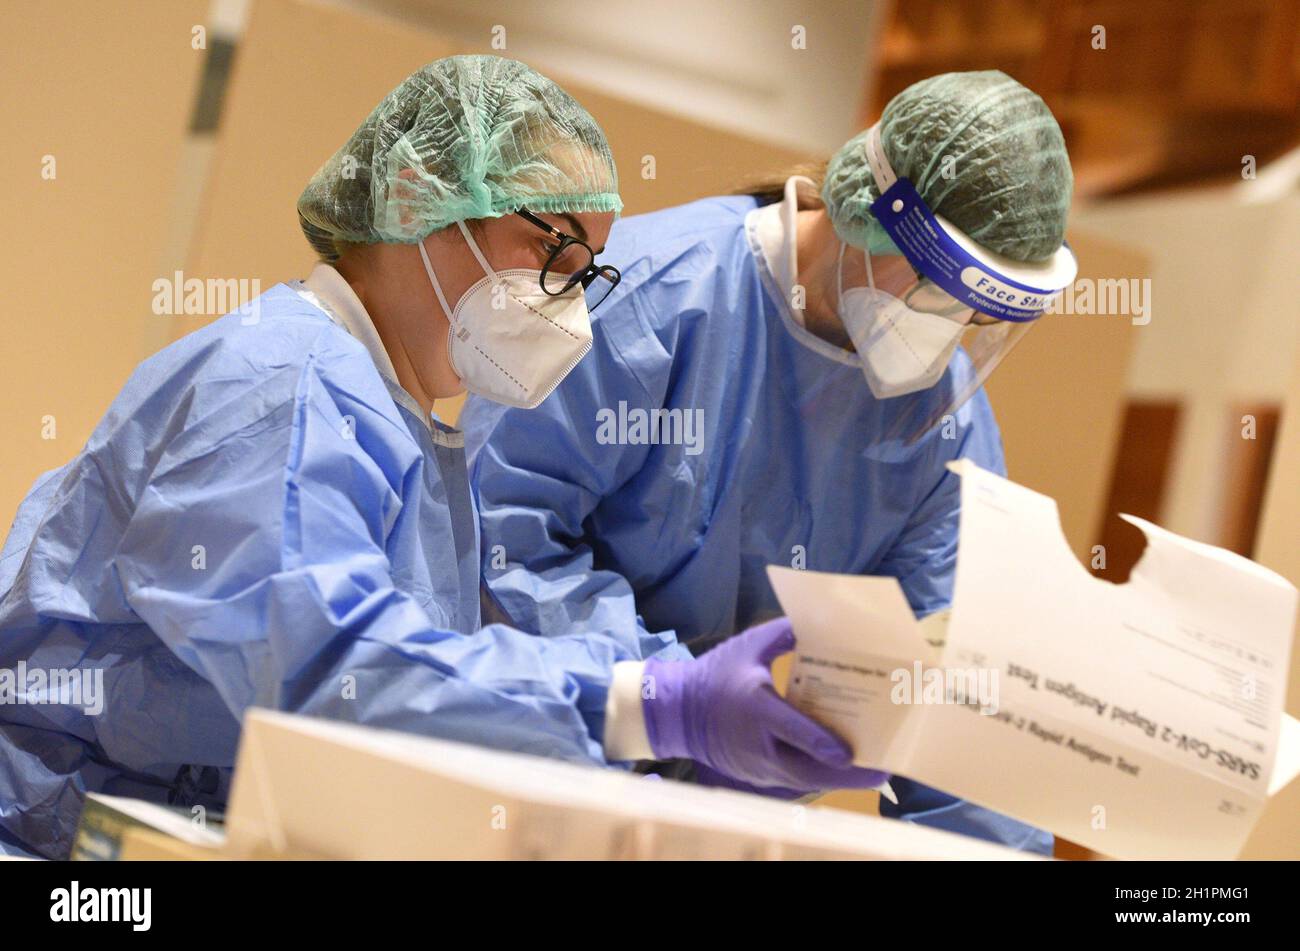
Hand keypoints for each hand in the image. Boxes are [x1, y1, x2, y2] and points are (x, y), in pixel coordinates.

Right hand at [641, 617, 888, 791]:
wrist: (678, 711)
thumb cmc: (715, 674)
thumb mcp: (748, 645)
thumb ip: (786, 633)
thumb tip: (824, 623)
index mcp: (756, 708)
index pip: (792, 731)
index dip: (821, 743)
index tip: (849, 753)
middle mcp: (759, 746)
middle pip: (807, 769)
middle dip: (847, 774)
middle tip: (883, 768)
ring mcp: (758, 767)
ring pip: (805, 781)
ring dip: (839, 779)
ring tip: (875, 771)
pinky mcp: (758, 778)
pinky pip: (796, 782)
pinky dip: (821, 776)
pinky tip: (845, 769)